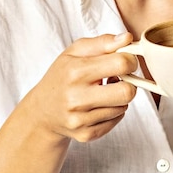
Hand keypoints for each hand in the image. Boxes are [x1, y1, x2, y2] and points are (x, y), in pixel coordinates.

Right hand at [19, 32, 137, 143]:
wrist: (42, 111)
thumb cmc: (62, 77)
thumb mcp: (75, 53)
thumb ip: (103, 43)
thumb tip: (127, 38)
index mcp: (75, 71)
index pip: (121, 63)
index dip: (130, 61)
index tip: (125, 61)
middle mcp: (76, 97)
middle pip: (127, 92)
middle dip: (129, 84)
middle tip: (119, 80)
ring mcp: (81, 119)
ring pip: (123, 107)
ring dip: (119, 98)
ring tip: (103, 92)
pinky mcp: (87, 134)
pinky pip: (117, 121)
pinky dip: (113, 112)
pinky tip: (99, 106)